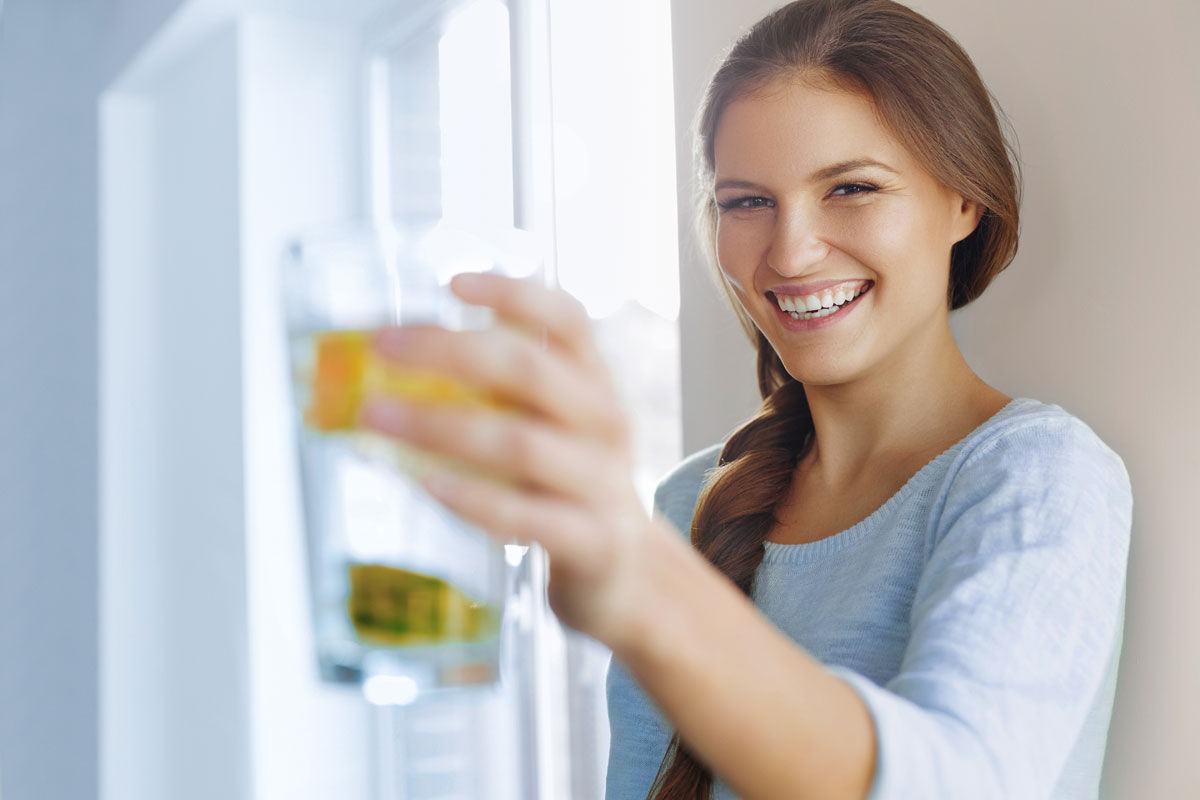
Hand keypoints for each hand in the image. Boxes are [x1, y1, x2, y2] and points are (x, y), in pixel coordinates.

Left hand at [357, 272, 659, 646]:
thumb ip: (496, 394)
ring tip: (376, 416)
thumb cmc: (567, 488)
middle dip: (448, 350)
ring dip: (439, 425)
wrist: (628, 575)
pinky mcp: (590, 541)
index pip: (567, 319)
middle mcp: (605, 423)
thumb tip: (391, 362)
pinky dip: (471, 498)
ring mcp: (602, 483)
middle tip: (381, 346)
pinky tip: (424, 484)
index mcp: (595, 383)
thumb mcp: (551, 427)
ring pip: (519, 443)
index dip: (513, 294)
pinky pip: (524, 516)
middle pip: (529, 370)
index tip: (451, 282)